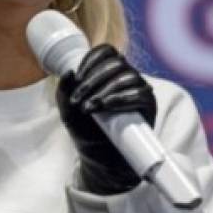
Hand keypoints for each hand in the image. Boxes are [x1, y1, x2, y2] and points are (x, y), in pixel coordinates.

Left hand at [56, 44, 156, 194]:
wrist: (101, 159)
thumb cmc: (86, 132)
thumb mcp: (68, 111)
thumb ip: (64, 91)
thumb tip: (68, 72)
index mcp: (108, 74)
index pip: (106, 52)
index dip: (91, 60)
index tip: (77, 78)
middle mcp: (126, 78)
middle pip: (115, 62)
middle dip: (93, 79)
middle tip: (79, 99)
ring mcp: (139, 90)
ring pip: (127, 76)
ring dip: (104, 90)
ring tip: (89, 107)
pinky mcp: (148, 106)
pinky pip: (140, 93)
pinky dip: (120, 98)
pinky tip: (105, 106)